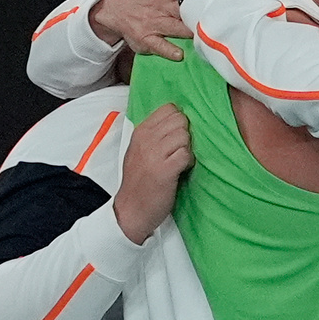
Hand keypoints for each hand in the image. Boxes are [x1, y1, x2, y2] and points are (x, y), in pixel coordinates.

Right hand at [89, 0, 203, 60]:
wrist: (115, 8)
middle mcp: (159, 5)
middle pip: (182, 10)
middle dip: (196, 14)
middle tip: (214, 18)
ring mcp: (152, 23)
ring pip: (176, 29)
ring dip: (190, 33)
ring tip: (205, 35)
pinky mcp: (146, 39)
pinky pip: (160, 47)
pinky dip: (170, 51)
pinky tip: (181, 53)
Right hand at [113, 104, 193, 244]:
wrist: (130, 211)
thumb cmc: (139, 181)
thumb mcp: (139, 151)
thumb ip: (154, 134)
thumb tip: (179, 118)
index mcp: (140, 132)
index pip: (169, 108)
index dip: (178, 121)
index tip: (176, 135)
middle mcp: (146, 140)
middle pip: (180, 120)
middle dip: (185, 134)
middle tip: (179, 150)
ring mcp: (154, 154)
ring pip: (185, 135)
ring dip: (187, 148)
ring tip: (179, 161)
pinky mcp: (165, 170)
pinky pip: (186, 154)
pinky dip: (189, 162)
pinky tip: (181, 170)